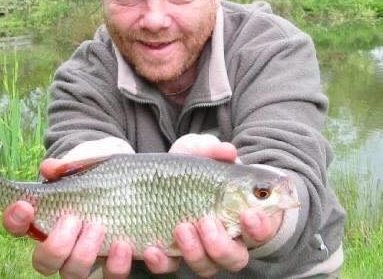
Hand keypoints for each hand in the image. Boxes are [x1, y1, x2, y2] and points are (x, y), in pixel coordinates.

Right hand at [3, 138, 135, 277]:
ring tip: (100, 228)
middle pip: (45, 262)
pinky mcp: (116, 265)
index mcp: (50, 218)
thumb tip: (50, 168)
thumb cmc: (104, 175)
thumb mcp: (89, 166)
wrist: (138, 182)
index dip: (14, 220)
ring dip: (84, 255)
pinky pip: (113, 277)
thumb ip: (70, 166)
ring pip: (74, 275)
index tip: (26, 205)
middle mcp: (64, 245)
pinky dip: (121, 265)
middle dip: (56, 244)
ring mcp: (89, 259)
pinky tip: (138, 247)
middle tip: (74, 219)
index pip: (19, 226)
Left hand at [144, 135, 282, 275]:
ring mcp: (198, 250)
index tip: (248, 214)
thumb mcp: (197, 151)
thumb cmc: (190, 168)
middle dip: (222, 245)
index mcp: (240, 215)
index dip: (260, 227)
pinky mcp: (171, 255)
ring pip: (207, 268)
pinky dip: (162, 262)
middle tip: (207, 222)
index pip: (262, 229)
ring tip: (181, 228)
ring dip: (195, 253)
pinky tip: (152, 249)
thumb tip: (228, 151)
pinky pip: (170, 268)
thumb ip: (211, 148)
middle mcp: (224, 239)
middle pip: (235, 258)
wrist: (156, 179)